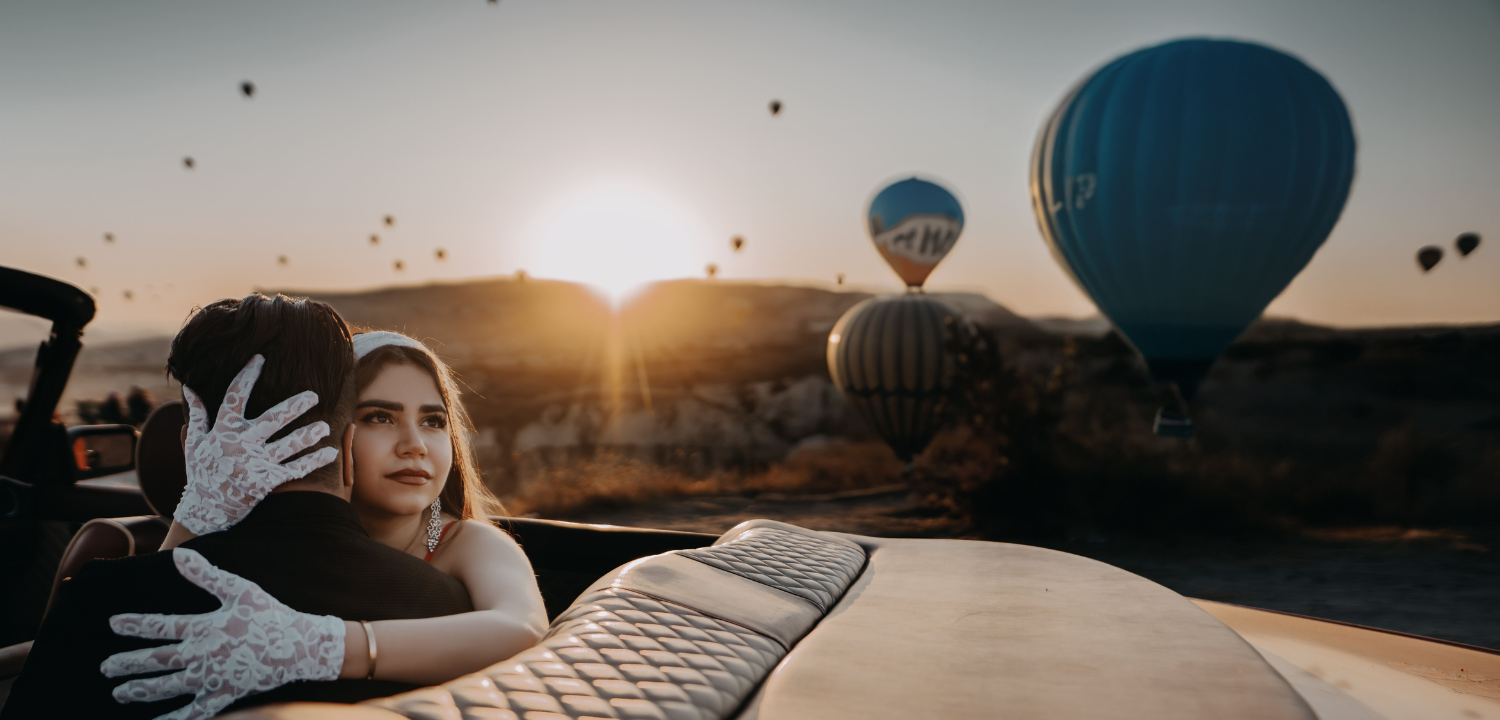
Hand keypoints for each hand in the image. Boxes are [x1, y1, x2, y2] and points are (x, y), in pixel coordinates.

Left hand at [101, 548, 345, 719]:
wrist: (300, 647)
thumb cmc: (270, 615)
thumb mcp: (240, 589)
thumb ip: (206, 574)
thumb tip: (179, 554)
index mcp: (205, 627)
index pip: (162, 625)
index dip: (136, 624)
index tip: (112, 623)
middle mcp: (202, 655)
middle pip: (157, 660)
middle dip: (128, 663)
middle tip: (105, 667)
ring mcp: (211, 679)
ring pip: (168, 686)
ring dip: (141, 690)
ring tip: (119, 693)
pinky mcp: (223, 695)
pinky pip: (193, 712)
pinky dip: (174, 719)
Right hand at [174, 354, 338, 534]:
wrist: (205, 511)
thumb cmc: (201, 474)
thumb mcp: (194, 444)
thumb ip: (197, 416)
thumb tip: (190, 388)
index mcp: (221, 433)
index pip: (233, 398)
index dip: (246, 376)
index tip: (259, 359)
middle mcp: (240, 446)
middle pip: (271, 420)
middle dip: (293, 406)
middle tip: (313, 395)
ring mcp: (255, 464)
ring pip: (288, 445)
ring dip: (309, 435)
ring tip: (324, 427)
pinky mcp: (266, 482)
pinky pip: (295, 470)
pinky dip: (314, 461)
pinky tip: (331, 453)